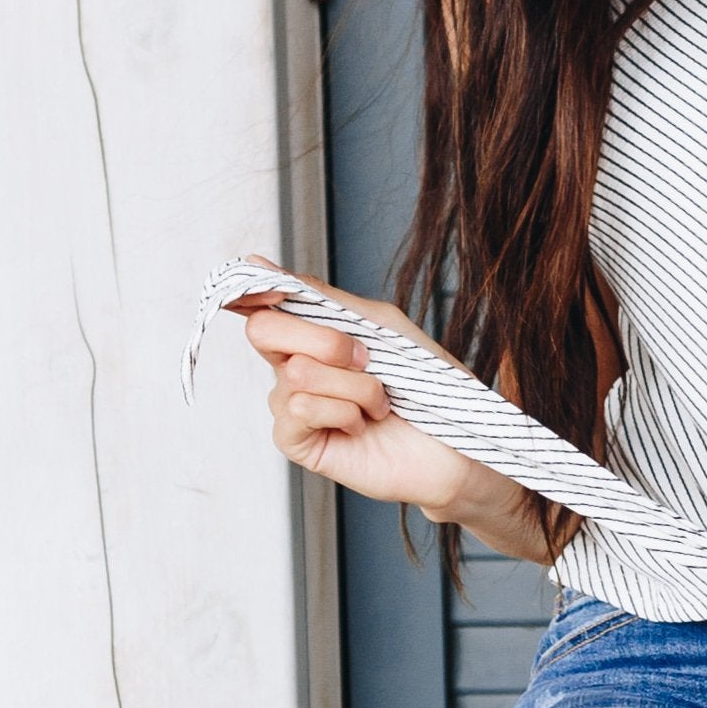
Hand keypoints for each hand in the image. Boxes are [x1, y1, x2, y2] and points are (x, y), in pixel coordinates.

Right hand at [235, 292, 522, 540]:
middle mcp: (292, 366)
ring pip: (297, 373)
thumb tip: (257, 262)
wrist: (452, 445)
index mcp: (310, 334)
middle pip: (264, 330)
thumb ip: (324, 297)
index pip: (260, 303)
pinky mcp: (296, 441)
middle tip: (365, 359)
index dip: (255, 290)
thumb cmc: (422, 386)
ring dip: (355, 385)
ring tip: (379, 403)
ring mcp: (291, 405)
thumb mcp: (379, 325)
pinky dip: (343, 412)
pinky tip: (361, 424)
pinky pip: (300, 409)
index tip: (275, 292)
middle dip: (323, 340)